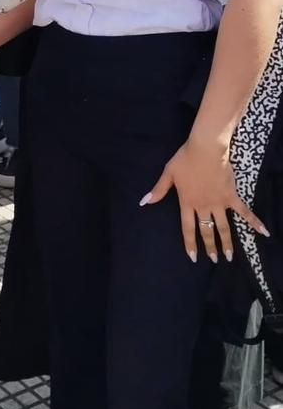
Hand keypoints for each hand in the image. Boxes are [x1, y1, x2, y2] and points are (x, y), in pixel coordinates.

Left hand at [142, 137, 269, 263]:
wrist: (206, 148)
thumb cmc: (185, 158)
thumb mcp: (169, 173)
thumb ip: (159, 189)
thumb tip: (145, 202)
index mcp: (187, 202)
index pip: (188, 228)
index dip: (190, 243)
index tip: (194, 257)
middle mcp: (203, 206)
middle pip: (207, 231)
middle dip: (210, 247)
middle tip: (215, 260)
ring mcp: (219, 203)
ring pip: (223, 227)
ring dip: (227, 243)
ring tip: (229, 257)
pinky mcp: (232, 196)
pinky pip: (244, 212)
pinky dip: (254, 222)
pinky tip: (264, 233)